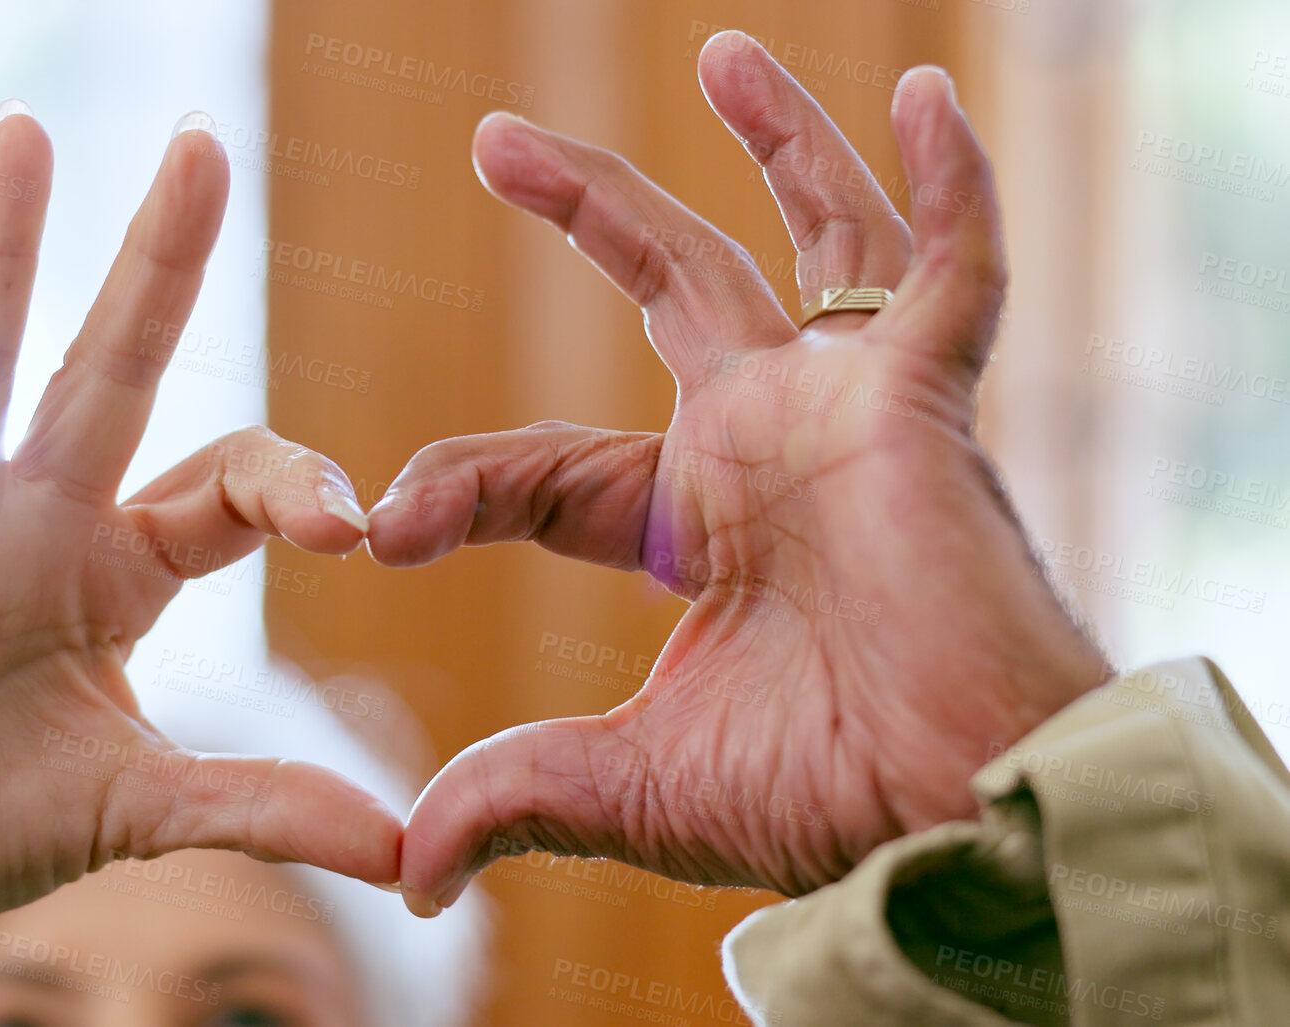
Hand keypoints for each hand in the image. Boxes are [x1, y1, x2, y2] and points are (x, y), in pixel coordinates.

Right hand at [0, 108, 395, 1024]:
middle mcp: (46, 510)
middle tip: (206, 147)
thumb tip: (402, 852)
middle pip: (117, 364)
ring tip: (29, 131)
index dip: (291, 487)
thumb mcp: (141, 808)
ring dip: (4, 248)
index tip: (346, 524)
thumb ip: (258, 807)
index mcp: (128, 566)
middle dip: (161, 265)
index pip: (228, 487)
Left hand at [376, 33, 1109, 911]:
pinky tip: (918, 94)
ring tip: (717, 54)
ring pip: (809, 240)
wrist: (951, 817)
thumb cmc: (814, 800)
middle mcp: (767, 442)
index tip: (379, 528)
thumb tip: (406, 876)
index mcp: (691, 520)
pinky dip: (952, 185)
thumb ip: (514, 797)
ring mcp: (847, 408)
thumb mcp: (630, 785)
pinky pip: (955, 269)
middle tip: (494, 141)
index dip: (459, 486)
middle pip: (669, 287)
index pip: (545, 464)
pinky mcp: (928, 401)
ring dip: (772, 145)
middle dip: (587, 209)